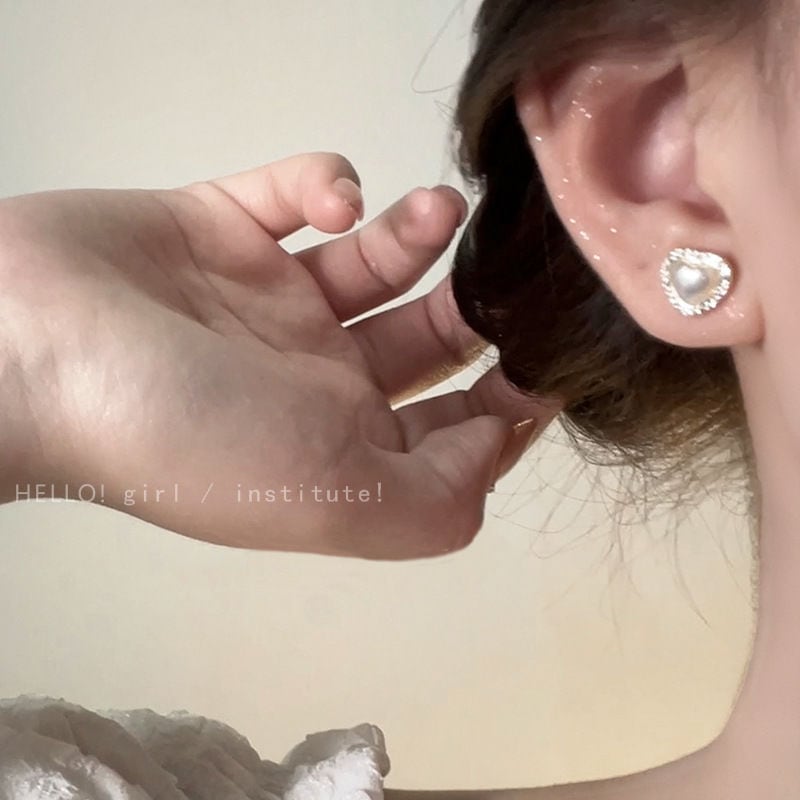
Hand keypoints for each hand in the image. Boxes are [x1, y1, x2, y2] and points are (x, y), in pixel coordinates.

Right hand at [0, 153, 559, 558]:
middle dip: (475, 307)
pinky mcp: (221, 229)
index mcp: (341, 445)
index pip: (452, 428)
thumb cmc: (190, 436)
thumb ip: (435, 498)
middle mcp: (312, 378)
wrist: (34, 354)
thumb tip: (493, 450)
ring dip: (417, 236)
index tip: (551, 349)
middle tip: (499, 271)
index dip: (511, 398)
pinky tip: (324, 200)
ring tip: (434, 215)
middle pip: (426, 341)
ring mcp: (265, 301)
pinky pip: (292, 194)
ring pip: (374, 262)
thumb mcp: (337, 499)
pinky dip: (323, 184)